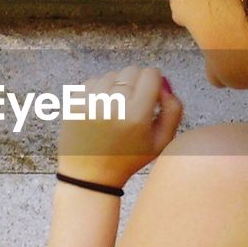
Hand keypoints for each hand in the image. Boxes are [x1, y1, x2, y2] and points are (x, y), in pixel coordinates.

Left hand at [56, 64, 182, 188]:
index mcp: (136, 116)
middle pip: (132, 70)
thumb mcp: (161, 142)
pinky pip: (93, 80)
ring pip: (112, 74)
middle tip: (134, 103)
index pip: (151, 74)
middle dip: (137, 82)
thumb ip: (173, 110)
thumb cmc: (128, 159)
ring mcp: (90, 102)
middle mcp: (112, 105)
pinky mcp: (74, 102)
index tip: (151, 96)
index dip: (154, 83)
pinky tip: (101, 109)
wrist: (89, 175)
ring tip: (116, 109)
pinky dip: (99, 90)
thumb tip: (165, 84)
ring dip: (117, 86)